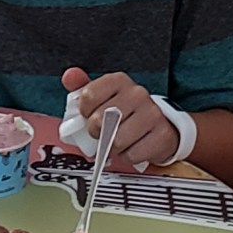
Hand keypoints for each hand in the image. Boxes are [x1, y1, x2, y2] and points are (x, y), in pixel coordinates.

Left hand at [63, 68, 180, 168]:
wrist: (160, 125)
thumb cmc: (126, 111)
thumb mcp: (103, 96)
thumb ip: (82, 87)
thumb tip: (69, 76)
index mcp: (119, 81)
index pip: (89, 96)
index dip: (84, 111)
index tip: (89, 114)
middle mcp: (137, 94)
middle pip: (100, 121)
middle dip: (97, 132)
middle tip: (103, 132)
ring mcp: (151, 113)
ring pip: (116, 141)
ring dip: (112, 147)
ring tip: (118, 140)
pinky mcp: (162, 134)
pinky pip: (132, 154)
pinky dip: (127, 156)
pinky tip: (132, 147)